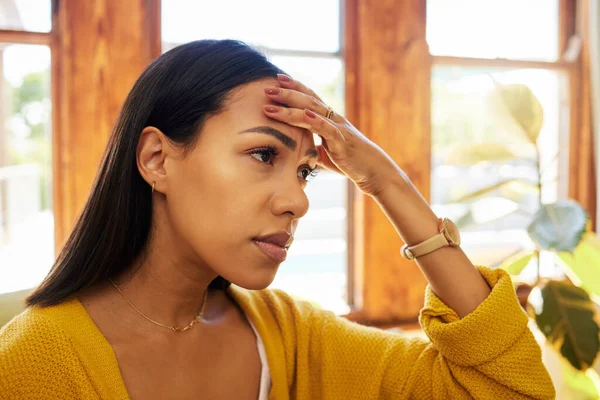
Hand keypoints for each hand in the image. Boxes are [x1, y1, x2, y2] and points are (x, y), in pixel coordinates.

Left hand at [263, 74, 404, 196]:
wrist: (372, 171)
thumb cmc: (350, 162)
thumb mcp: (326, 153)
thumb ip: (313, 147)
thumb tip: (299, 151)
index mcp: (328, 119)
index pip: (309, 98)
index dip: (294, 88)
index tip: (276, 80)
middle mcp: (333, 118)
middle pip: (307, 100)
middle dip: (286, 92)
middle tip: (267, 86)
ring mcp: (337, 128)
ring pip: (312, 110)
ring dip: (290, 105)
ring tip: (271, 100)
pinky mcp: (341, 140)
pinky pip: (326, 128)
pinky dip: (314, 120)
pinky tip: (303, 114)